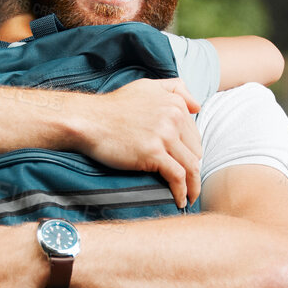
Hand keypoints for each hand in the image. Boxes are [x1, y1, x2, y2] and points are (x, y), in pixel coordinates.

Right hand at [72, 78, 202, 207]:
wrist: (89, 120)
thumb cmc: (114, 106)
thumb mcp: (148, 87)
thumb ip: (175, 90)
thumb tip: (197, 106)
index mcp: (174, 103)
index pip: (194, 135)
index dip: (190, 153)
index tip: (186, 165)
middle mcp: (173, 117)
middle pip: (195, 152)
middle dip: (193, 170)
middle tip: (188, 184)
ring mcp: (164, 135)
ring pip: (190, 166)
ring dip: (193, 186)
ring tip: (190, 197)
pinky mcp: (153, 152)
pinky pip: (177, 177)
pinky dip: (181, 192)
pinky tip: (180, 201)